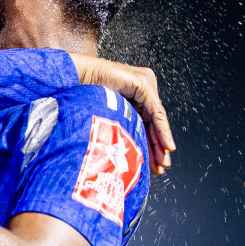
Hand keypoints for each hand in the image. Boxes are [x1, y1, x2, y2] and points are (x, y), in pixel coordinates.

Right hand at [67, 54, 174, 174]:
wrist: (79, 79)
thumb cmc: (85, 94)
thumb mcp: (108, 115)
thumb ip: (121, 125)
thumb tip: (125, 148)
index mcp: (135, 95)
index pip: (146, 123)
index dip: (150, 143)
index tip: (152, 163)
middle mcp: (144, 89)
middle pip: (153, 122)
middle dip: (157, 146)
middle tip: (160, 166)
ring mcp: (147, 85)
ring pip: (158, 119)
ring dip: (161, 142)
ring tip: (163, 160)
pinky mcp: (145, 85)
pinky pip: (156, 112)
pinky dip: (162, 130)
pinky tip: (165, 145)